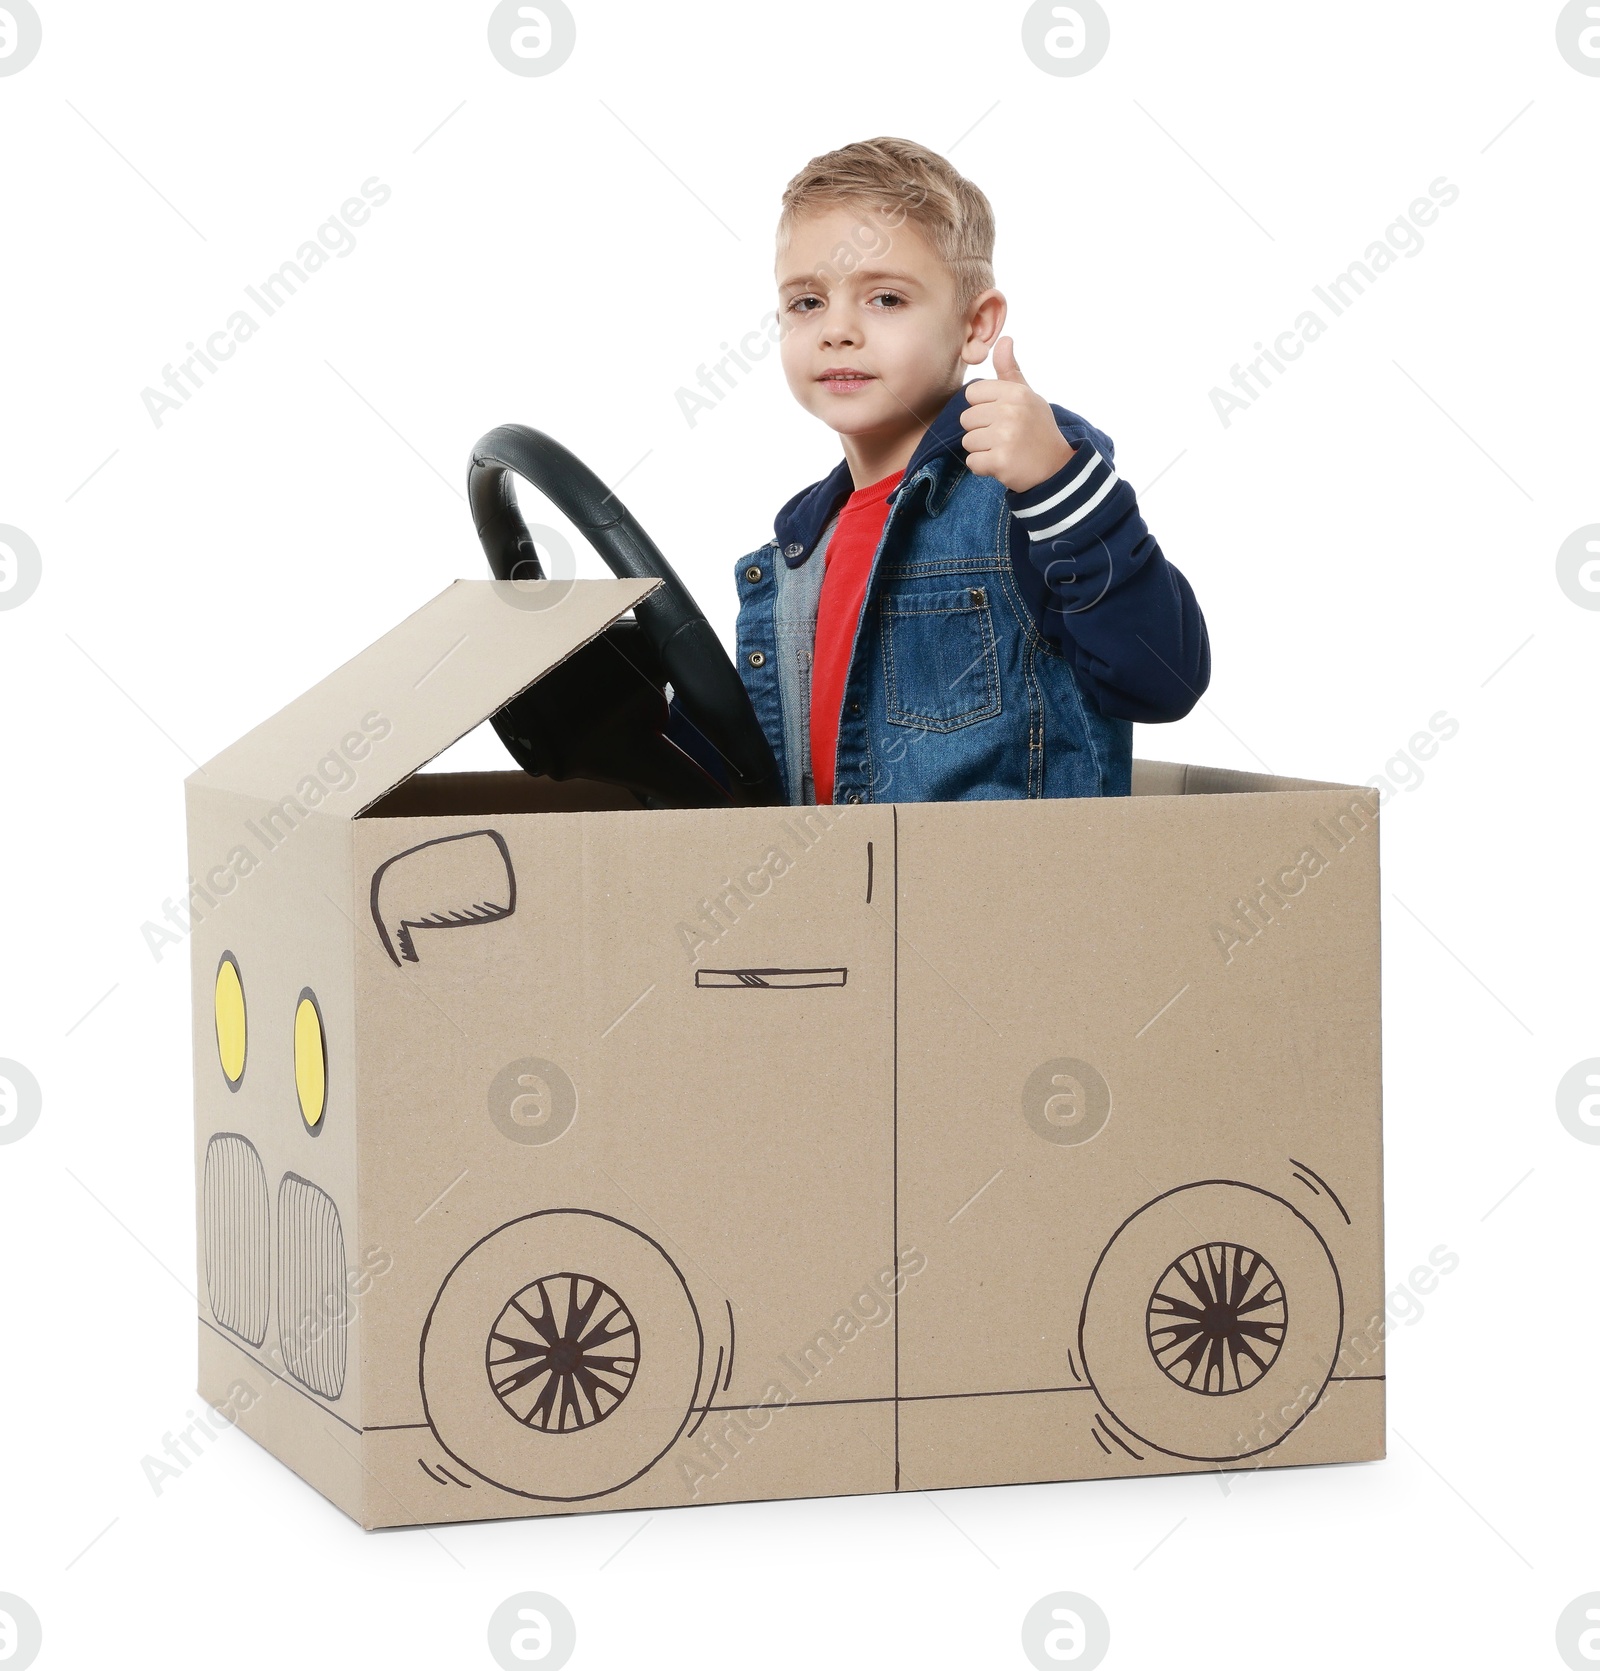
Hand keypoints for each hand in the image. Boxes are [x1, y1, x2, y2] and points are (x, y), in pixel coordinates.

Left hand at [959, 337, 1075, 491]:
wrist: (1056, 467)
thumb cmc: (1037, 429)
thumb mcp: (1028, 396)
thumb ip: (1010, 371)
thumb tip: (1004, 339)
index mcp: (1015, 393)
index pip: (972, 394)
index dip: (982, 408)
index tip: (1000, 416)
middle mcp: (1011, 411)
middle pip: (966, 418)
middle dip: (980, 430)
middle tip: (1003, 437)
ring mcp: (1006, 437)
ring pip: (968, 442)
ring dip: (982, 450)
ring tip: (1004, 450)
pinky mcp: (1000, 461)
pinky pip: (972, 462)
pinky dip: (983, 467)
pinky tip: (1002, 464)